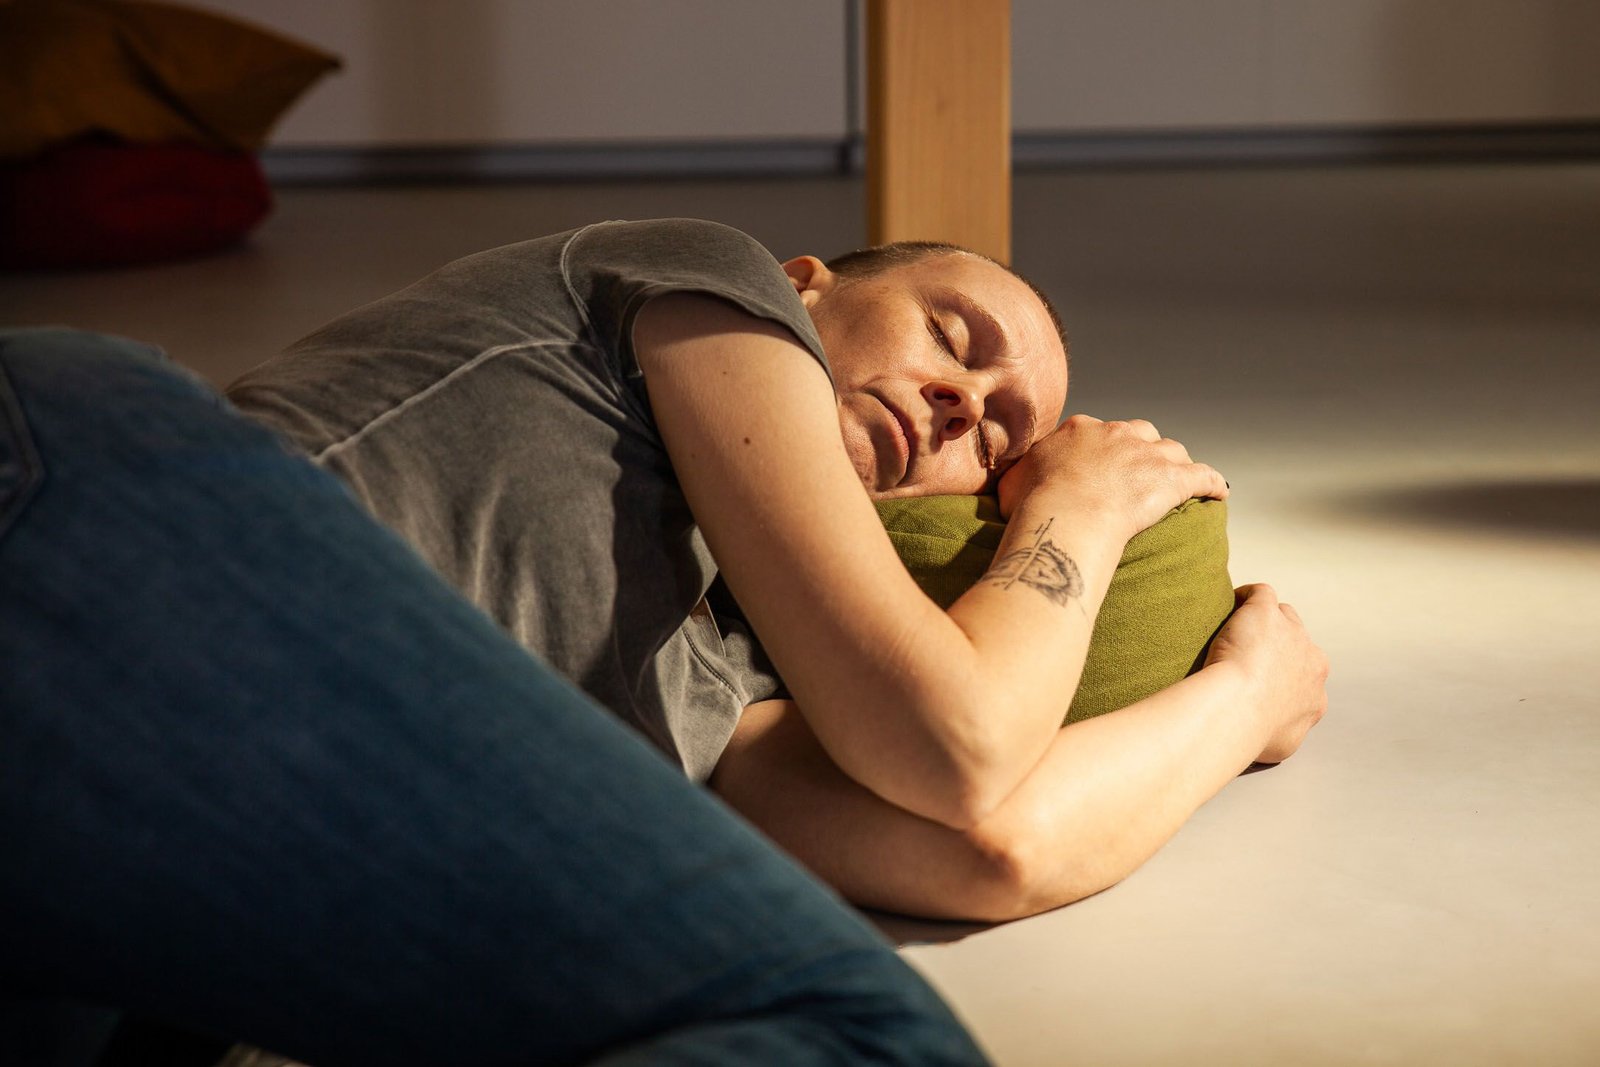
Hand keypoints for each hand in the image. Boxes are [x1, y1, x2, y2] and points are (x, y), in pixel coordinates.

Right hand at [996, 414, 1228, 535]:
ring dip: (1174, 463)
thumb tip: (1013, 482)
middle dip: (1140, 449)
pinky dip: (1211, 482)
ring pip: (1170, 450)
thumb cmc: (1034, 504)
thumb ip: (1019, 476)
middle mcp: (1116, 434)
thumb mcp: (1011, 483)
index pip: (1095, 431)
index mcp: (1078, 430)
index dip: (1099, 448)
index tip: (1097, 465)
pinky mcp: (1172, 479)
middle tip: (1137, 472)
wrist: (1066, 514)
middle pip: (1138, 433)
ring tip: (1176, 478)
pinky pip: (1201, 476)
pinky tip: (1218, 492)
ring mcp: (1146, 454)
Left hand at [1205, 583, 1328, 763]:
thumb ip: (1284, 734)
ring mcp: (1292, 633)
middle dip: (1278, 648)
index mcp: (1315, 696)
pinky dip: (1245, 596)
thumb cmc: (1252, 733)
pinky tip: (1228, 604)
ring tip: (1234, 629)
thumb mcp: (1278, 747)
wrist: (1238, 708)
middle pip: (1298, 644)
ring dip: (1264, 621)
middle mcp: (1312, 661)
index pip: (1304, 678)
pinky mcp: (1266, 613)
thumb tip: (1274, 733)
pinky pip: (1261, 594)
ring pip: (1283, 615)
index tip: (1258, 682)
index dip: (1282, 677)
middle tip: (1245, 656)